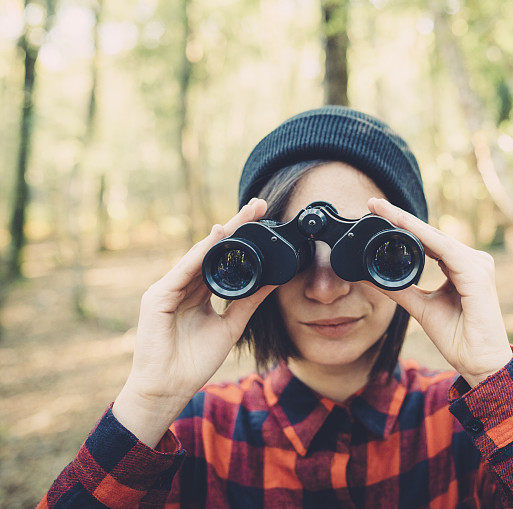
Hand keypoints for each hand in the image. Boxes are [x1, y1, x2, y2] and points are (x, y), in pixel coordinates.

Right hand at [113, 198, 274, 446]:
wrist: (168, 389)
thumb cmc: (194, 361)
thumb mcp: (231, 326)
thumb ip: (249, 301)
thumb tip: (274, 280)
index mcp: (198, 292)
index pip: (222, 259)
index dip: (241, 239)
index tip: (263, 219)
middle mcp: (182, 285)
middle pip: (212, 251)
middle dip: (235, 227)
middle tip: (258, 204)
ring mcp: (167, 289)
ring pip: (199, 255)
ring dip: (222, 234)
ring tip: (244, 215)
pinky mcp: (157, 297)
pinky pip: (183, 271)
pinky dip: (200, 254)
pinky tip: (216, 238)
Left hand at [365, 198, 512, 387]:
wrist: (479, 362)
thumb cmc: (457, 337)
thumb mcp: (420, 308)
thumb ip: (398, 289)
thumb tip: (369, 277)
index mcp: (461, 267)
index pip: (428, 241)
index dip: (403, 225)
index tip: (376, 211)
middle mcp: (471, 261)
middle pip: (431, 234)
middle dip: (401, 218)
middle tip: (373, 203)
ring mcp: (477, 264)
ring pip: (436, 236)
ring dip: (409, 222)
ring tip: (384, 210)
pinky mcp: (476, 273)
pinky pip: (445, 249)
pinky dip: (424, 237)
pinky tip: (404, 226)